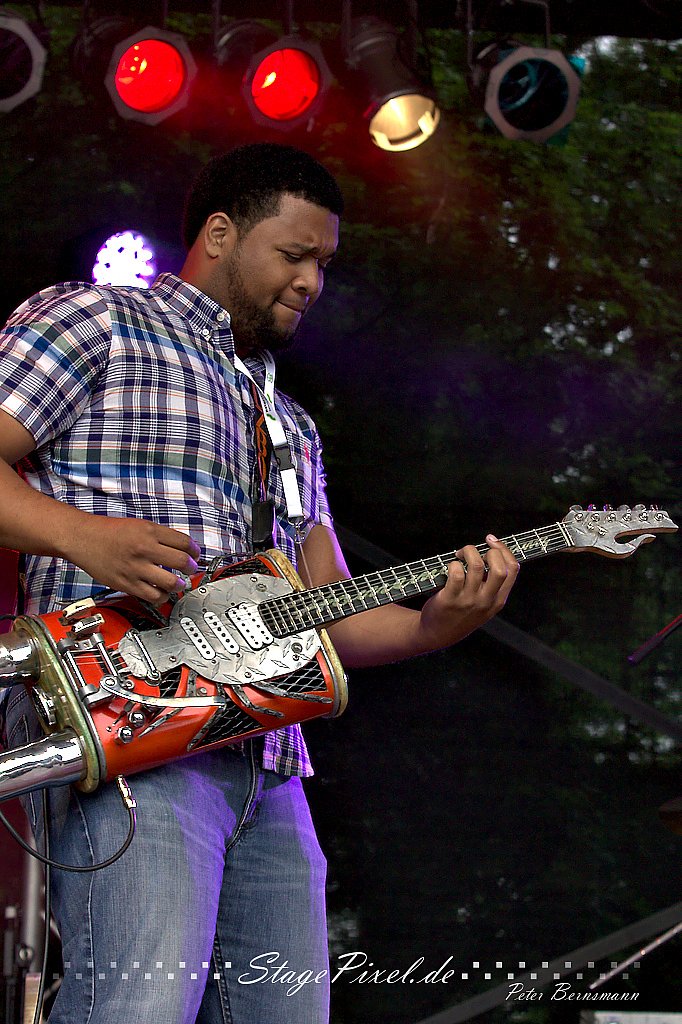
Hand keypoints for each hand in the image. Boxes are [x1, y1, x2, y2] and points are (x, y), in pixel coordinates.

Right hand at [63, 516, 200, 604]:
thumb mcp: (138, 525)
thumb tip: (181, 549)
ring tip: (178, 584)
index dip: (195, 551)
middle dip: (191, 568)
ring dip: (179, 585)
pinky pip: (152, 595)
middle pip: (181, 562)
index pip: (183, 542)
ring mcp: (135, 568)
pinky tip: (162, 593)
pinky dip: (162, 596)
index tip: (195, 555)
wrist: (82, 538)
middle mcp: (144, 549)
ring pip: (170, 582)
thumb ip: (159, 536)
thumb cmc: (107, 531)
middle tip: (190, 570)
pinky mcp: (126, 583)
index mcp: (149, 531)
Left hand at [416, 535, 519, 650]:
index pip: (513, 570)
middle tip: (476, 551)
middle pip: (499, 569)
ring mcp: (468, 601)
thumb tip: (492, 552)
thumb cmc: (462, 614)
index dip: (504, 550)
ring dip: (468, 552)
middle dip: (490, 551)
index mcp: (498, 600)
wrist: (438, 634)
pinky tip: (450, 567)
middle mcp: (486, 601)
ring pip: (477, 566)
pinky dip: (453, 564)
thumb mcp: (484, 605)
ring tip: (460, 555)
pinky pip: (456, 573)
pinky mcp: (450, 600)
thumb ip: (491, 585)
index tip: (492, 541)